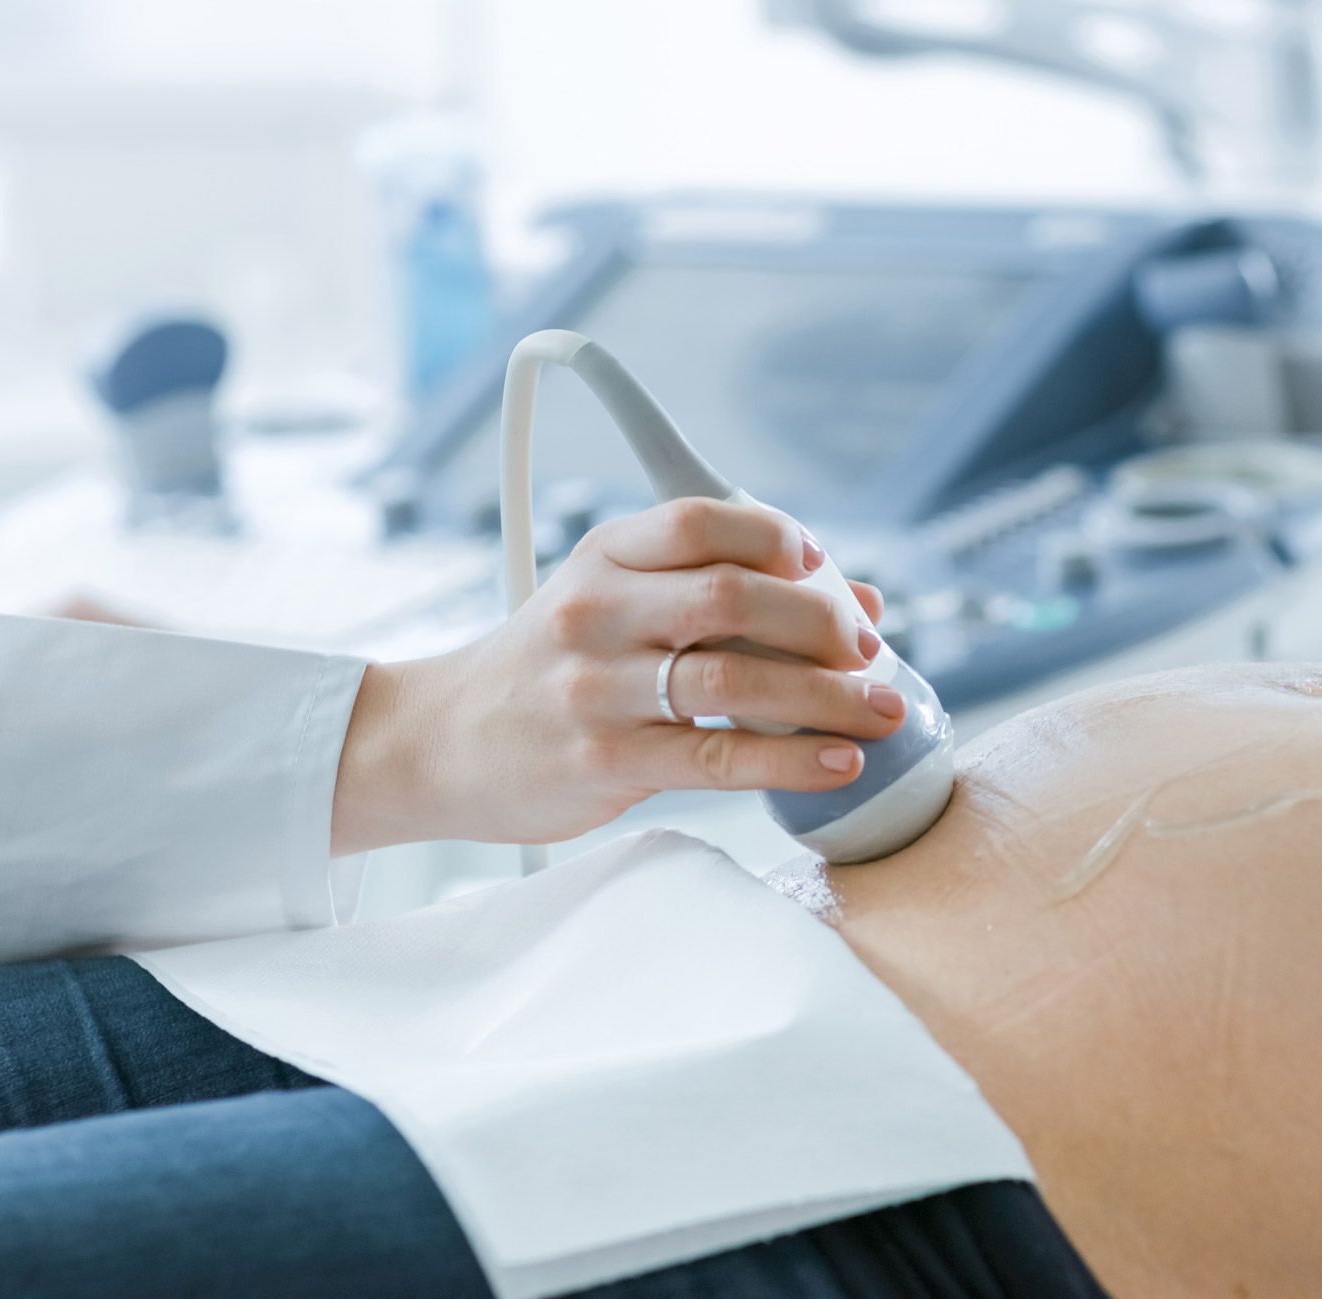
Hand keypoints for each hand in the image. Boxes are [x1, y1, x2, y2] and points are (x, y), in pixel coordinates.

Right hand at [330, 497, 900, 853]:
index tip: (823, 564)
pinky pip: (720, 757)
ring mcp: (598, 688)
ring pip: (737, 680)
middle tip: (867, 649)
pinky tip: (841, 762)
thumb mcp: (611, 604)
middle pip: (733, 596)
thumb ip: (720, 592)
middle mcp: (599, 612)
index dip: (776, 534)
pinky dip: (794, 759)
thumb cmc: (549, 669)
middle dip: (821, 622)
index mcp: (605, 557)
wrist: (437, 742)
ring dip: (830, 696)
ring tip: (884, 710)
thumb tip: (860, 601)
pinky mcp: (607, 761)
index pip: (700, 519)